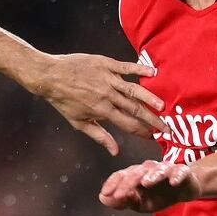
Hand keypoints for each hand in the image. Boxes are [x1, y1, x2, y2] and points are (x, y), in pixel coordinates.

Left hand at [22, 53, 162, 155]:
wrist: (49, 76)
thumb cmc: (63, 101)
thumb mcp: (79, 122)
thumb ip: (100, 136)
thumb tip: (115, 151)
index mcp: (102, 111)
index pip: (128, 124)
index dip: (144, 132)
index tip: (156, 137)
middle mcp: (107, 95)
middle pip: (135, 109)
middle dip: (153, 120)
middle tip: (167, 127)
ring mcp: (107, 78)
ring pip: (134, 89)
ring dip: (150, 98)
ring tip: (163, 106)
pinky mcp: (106, 64)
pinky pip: (126, 67)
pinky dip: (140, 68)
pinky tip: (153, 71)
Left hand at [100, 159, 201, 211]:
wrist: (184, 191)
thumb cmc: (159, 196)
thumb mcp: (140, 203)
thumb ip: (123, 201)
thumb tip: (102, 198)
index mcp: (136, 175)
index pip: (122, 175)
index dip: (113, 183)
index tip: (106, 193)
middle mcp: (149, 168)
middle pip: (137, 172)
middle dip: (127, 183)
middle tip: (120, 195)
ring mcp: (166, 168)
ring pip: (158, 169)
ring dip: (152, 175)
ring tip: (146, 183)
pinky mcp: (182, 171)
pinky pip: (180, 172)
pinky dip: (177, 176)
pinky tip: (174, 182)